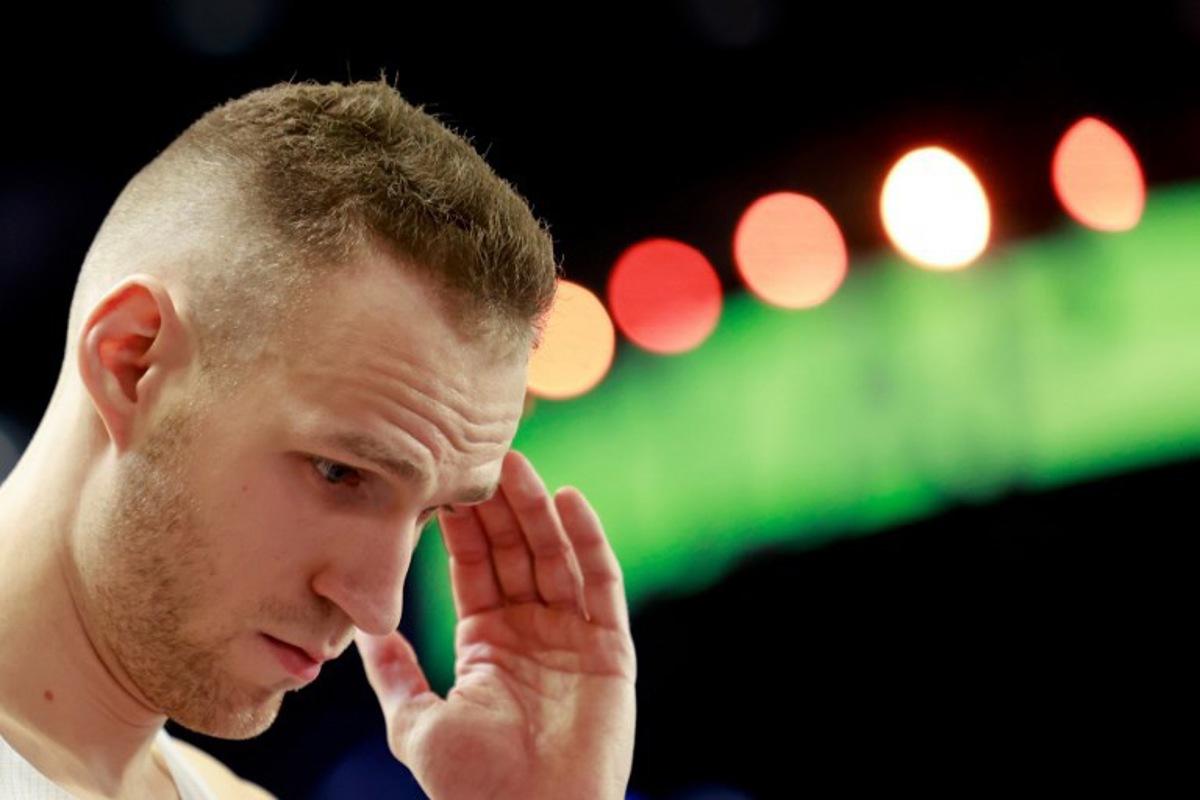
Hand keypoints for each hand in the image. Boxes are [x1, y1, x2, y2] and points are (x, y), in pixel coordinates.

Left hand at [355, 450, 636, 799]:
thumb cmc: (472, 785)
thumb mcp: (416, 723)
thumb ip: (395, 673)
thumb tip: (362, 631)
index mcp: (488, 643)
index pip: (475, 568)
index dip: (461, 526)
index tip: (443, 482)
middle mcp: (532, 631)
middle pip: (515, 552)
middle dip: (498, 505)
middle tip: (481, 455)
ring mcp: (572, 636)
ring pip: (554, 557)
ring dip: (536, 510)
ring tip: (516, 464)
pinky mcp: (609, 647)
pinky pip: (600, 584)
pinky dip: (588, 541)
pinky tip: (568, 500)